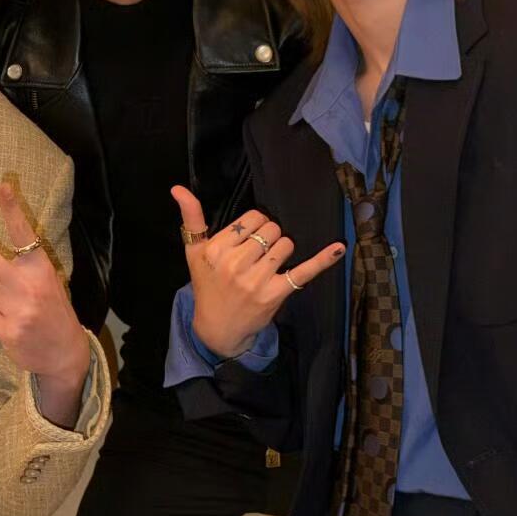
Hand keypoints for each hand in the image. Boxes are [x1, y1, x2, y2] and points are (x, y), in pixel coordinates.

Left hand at [0, 181, 90, 425]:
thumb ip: (18, 271)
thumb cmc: (52, 310)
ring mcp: (16, 309)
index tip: (2, 186)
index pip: (23, 234)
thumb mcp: (47, 282)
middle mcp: (27, 286)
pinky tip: (6, 318)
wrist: (65, 353)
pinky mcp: (5, 330)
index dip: (11, 210)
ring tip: (6, 300)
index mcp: (40, 269)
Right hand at [172, 185, 345, 358]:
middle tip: (258, 255)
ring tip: (269, 266)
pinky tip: (338, 247)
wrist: (217, 328)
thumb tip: (178, 187)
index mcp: (216, 249)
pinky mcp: (276, 294)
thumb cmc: (207, 285)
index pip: (251, 218)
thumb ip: (191, 218)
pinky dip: (323, 259)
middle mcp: (235, 263)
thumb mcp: (194, 253)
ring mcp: (257, 280)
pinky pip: (304, 271)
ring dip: (283, 251)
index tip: (246, 241)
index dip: (253, 226)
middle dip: (269, 237)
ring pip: (286, 244)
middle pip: (270, 228)